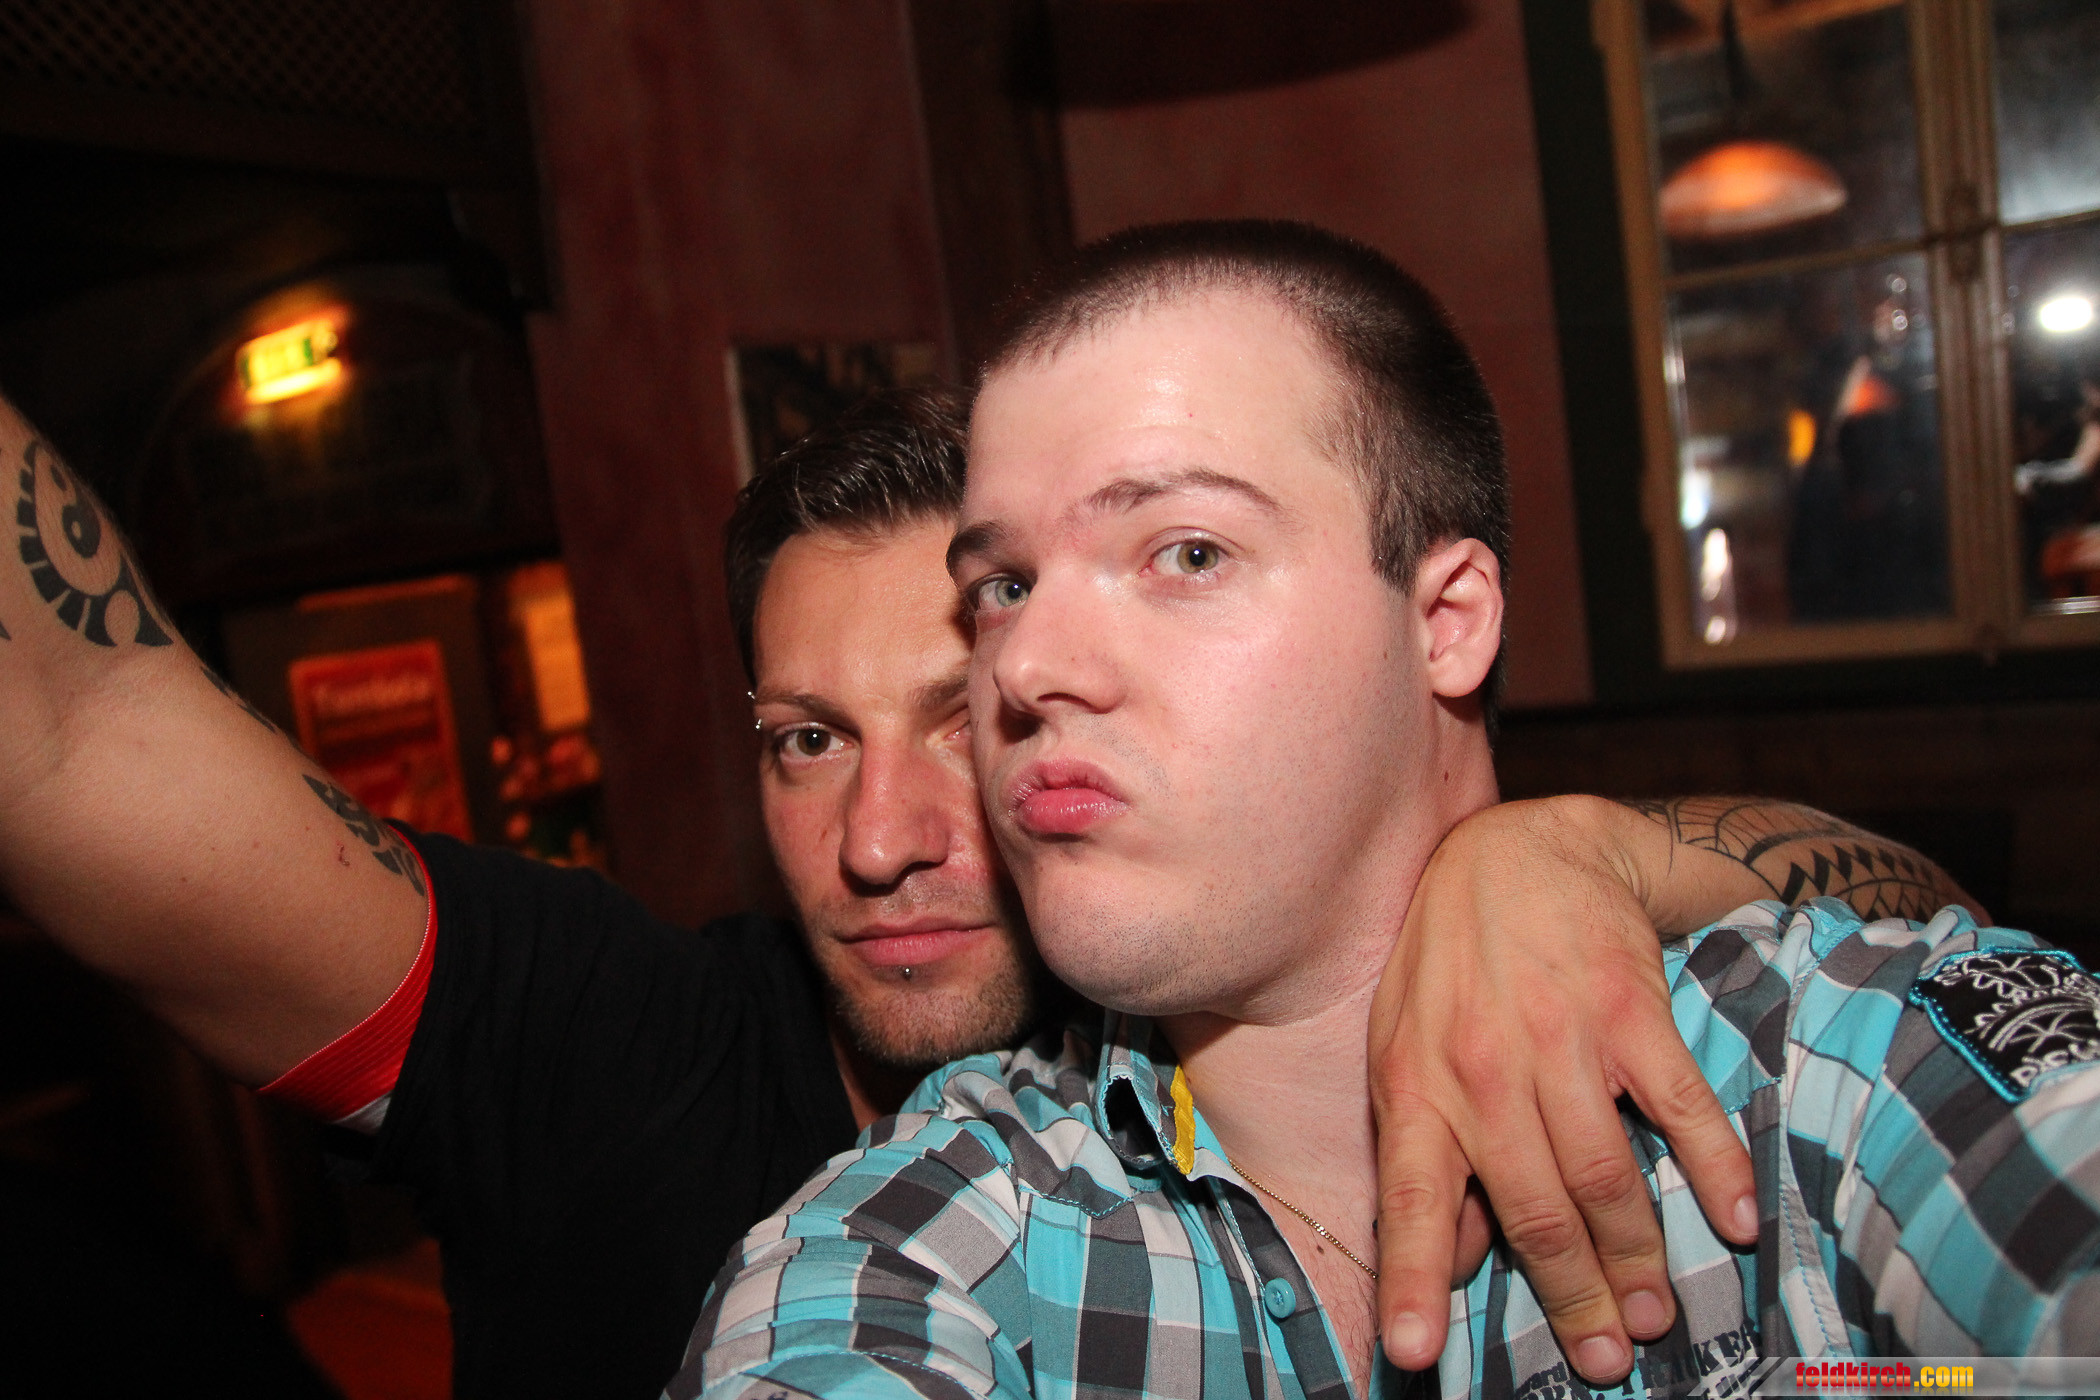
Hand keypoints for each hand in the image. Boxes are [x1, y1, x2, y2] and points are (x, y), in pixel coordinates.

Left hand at [1369, 796, 1757, 1382]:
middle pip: (1535, 1209)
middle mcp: (1483, 1069)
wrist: (1520, 849)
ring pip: (1604, 1175)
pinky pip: (1679, 1105)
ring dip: (1638, 1255)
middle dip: (1573, 1295)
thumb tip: (1452, 1253)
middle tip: (1605, 1354)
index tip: (1416, 1356)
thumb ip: (1427, 1149)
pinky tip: (1737, 1220)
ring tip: (1658, 1313)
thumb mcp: (1405, 1047)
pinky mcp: (1629, 1009)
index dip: (1414, 1280)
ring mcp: (1559, 1038)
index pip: (1408, 1199)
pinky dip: (1714, 1168)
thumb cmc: (1450, 964)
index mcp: (1416, 1084)